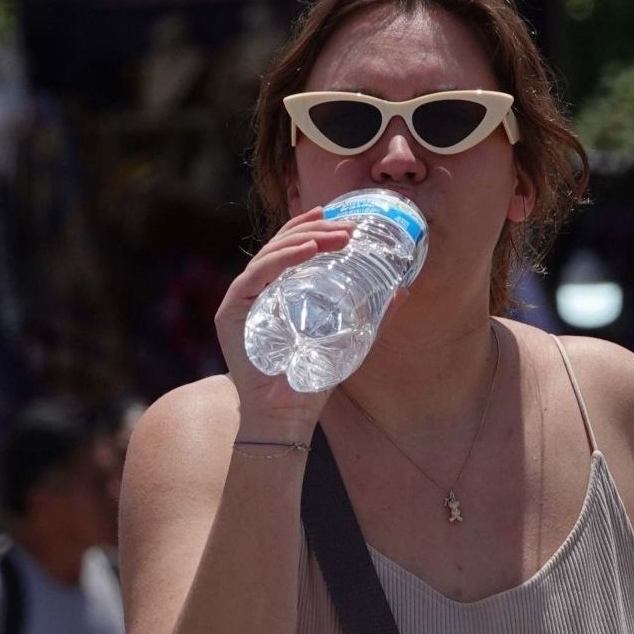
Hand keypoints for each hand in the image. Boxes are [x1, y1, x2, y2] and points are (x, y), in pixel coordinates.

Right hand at [215, 206, 354, 432]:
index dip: (312, 228)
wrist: (284, 417)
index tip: (339, 216)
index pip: (290, 249)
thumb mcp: (347, 339)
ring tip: (335, 236)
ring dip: (304, 240)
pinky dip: (282, 260)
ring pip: (269, 255)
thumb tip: (403, 289)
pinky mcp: (231, 313)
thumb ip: (371, 315)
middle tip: (347, 228)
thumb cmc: (310, 380)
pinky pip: (255, 276)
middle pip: (281, 246)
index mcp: (275, 291)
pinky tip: (308, 252)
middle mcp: (254, 291)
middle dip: (316, 231)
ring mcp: (240, 300)